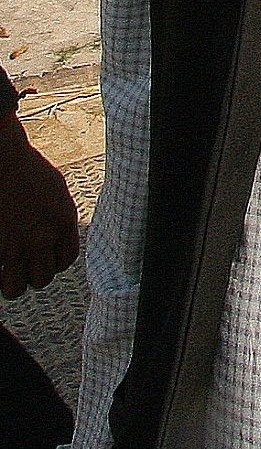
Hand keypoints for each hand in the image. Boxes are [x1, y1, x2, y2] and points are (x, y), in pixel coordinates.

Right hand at [0, 115, 78, 298]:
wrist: (3, 159)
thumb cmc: (26, 170)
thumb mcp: (56, 193)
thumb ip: (58, 219)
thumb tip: (54, 240)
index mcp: (62, 222)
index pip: (65, 261)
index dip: (52, 263)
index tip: (41, 259)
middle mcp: (40, 237)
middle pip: (42, 279)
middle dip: (31, 276)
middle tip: (20, 268)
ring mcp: (13, 245)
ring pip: (15, 288)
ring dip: (9, 283)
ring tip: (4, 272)